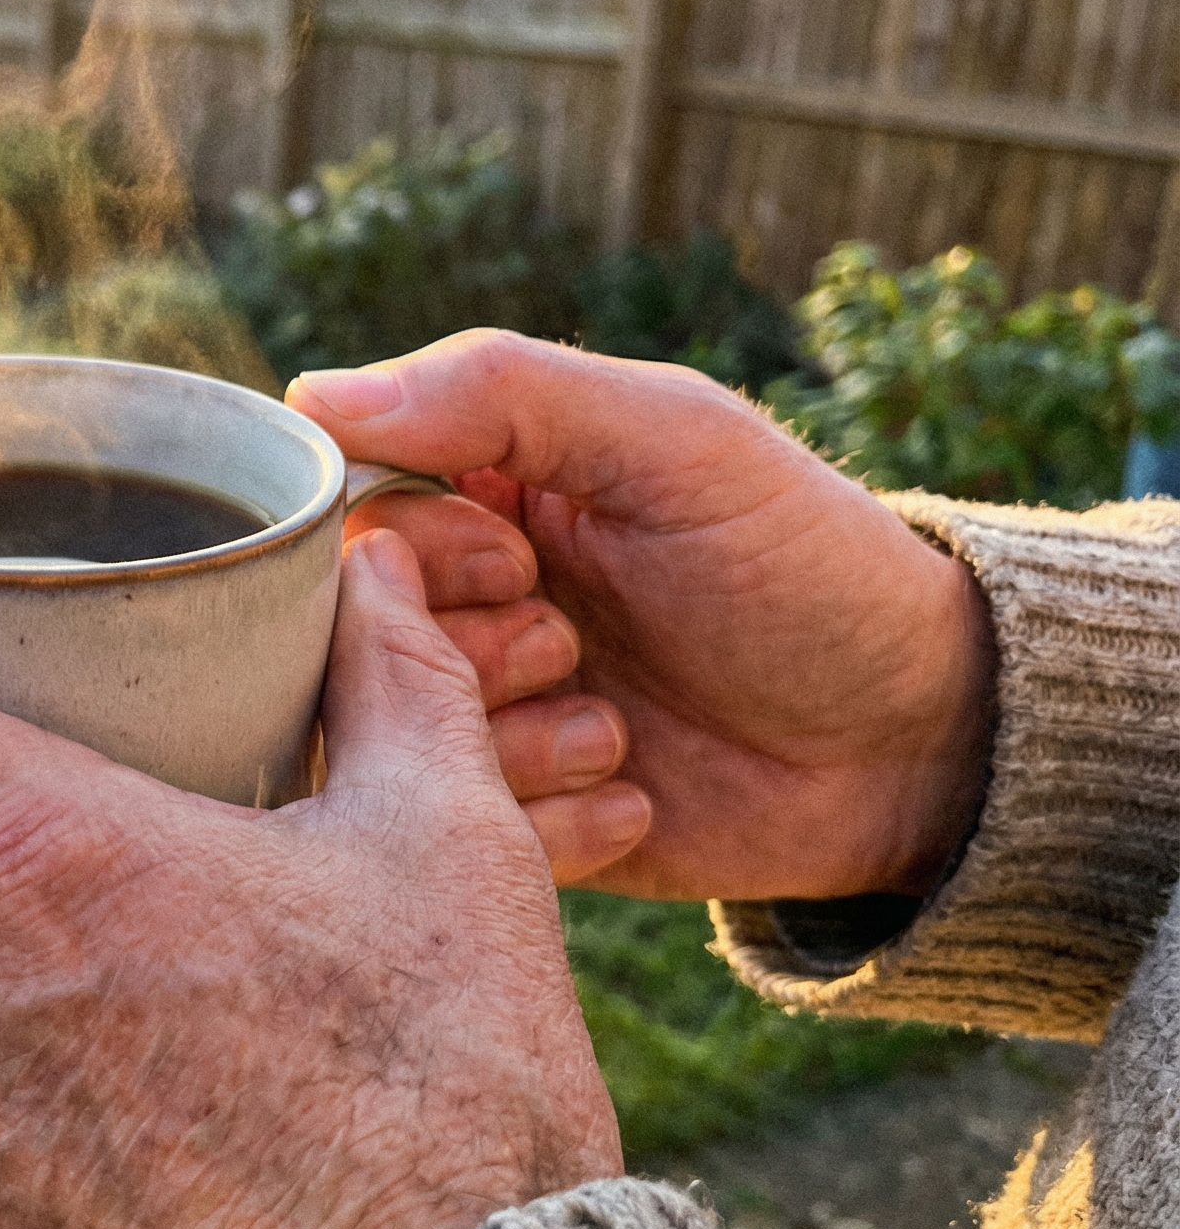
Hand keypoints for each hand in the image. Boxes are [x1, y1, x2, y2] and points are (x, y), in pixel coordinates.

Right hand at [292, 331, 994, 900]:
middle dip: (467, 650)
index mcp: (481, 497)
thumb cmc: (804, 565)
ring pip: (394, 745)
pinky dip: (545, 821)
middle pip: (355, 638)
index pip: (350, 516)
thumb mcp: (673, 438)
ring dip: (509, 741)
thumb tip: (312, 392)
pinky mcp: (515, 827)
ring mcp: (484, 722)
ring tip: (615, 730)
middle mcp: (461, 609)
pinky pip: (458, 837)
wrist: (915, 743)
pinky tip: (633, 789)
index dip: (414, 548)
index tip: (519, 561)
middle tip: (570, 643)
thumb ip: (500, 391)